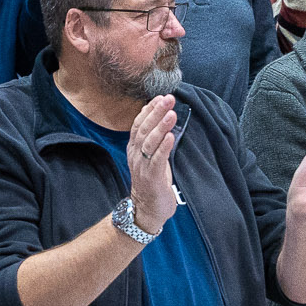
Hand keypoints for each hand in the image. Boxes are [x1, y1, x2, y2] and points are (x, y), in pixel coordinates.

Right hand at [127, 95, 178, 234]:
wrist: (147, 209)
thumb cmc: (153, 180)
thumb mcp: (151, 156)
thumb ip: (153, 138)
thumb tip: (159, 116)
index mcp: (135, 148)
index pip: (140, 124)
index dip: (149, 110)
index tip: (160, 97)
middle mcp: (136, 155)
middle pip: (144, 129)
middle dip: (156, 113)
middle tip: (168, 99)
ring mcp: (142, 166)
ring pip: (149, 142)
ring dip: (160, 127)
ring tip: (171, 114)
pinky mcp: (151, 178)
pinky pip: (156, 160)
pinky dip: (163, 147)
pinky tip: (171, 137)